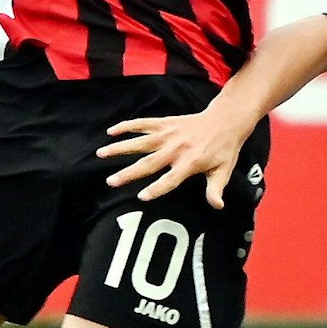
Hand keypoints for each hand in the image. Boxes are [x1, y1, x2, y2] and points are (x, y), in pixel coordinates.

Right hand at [98, 112, 250, 208]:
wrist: (225, 121)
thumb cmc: (224, 150)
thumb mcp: (224, 171)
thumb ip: (215, 189)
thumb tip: (217, 206)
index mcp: (190, 163)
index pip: (170, 179)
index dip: (157, 189)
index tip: (141, 197)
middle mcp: (176, 149)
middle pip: (149, 163)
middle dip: (129, 173)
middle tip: (111, 181)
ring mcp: (169, 134)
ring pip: (140, 142)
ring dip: (120, 148)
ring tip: (101, 154)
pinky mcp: (165, 123)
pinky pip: (142, 124)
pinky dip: (127, 126)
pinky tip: (111, 131)